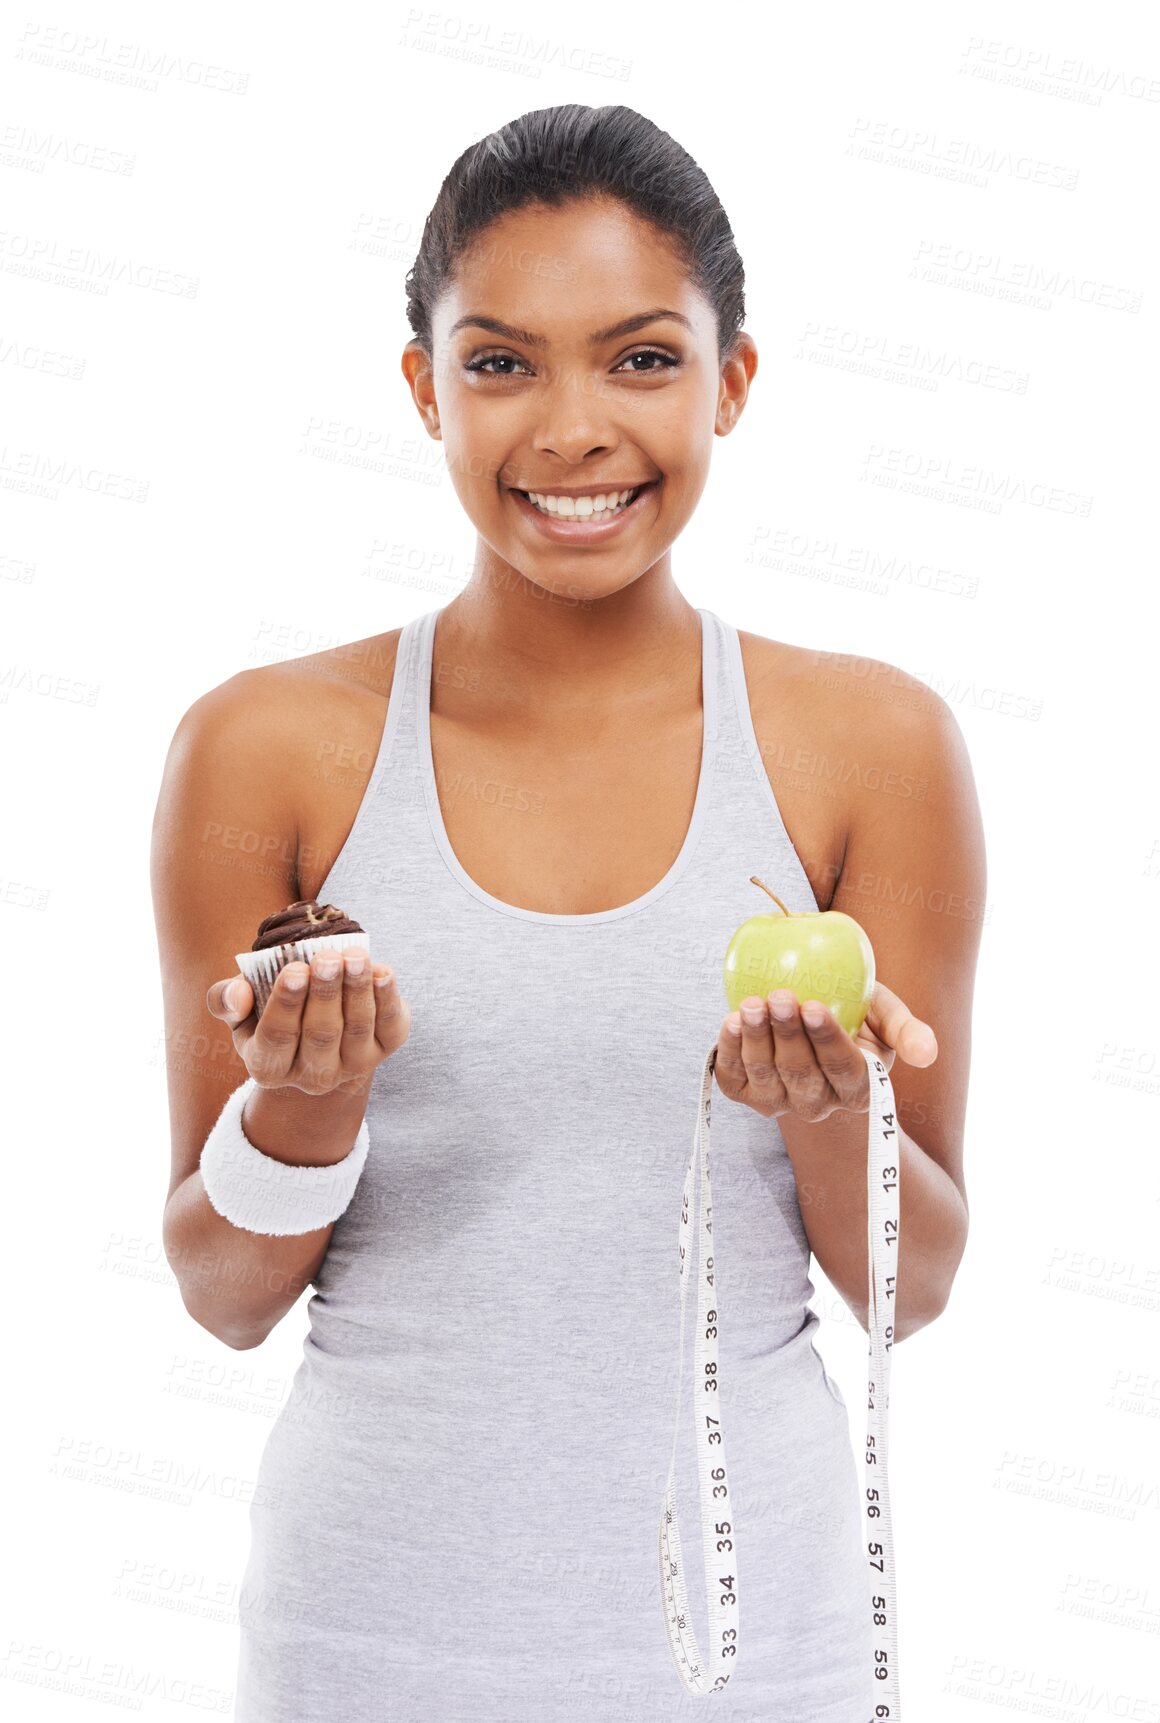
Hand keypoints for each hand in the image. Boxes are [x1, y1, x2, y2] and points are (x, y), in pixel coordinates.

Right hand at [205, 946, 410, 1097]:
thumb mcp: (241, 1011)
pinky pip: (390, 1028)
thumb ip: (226, 1001)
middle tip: (327, 957)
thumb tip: (236, 993)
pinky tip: (382, 972)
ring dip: (357, 989)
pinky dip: (388, 998)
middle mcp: (312, 1077)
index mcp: (269, 1067)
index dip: (287, 1004)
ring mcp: (351, 1067)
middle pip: (321, 1034)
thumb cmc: (272, 1015)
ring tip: (354, 955)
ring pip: (357, 1028)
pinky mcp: (384, 1050)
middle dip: (325, 993)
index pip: (277, 1038)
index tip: (296, 970)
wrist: (320, 1035)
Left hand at [712, 983, 936, 1120]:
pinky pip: (734, 1079)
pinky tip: (731, 1021)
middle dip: (788, 1035)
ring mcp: (780, 1104)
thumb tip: (928, 1054)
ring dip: (756, 1040)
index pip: (844, 1068)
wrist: (804, 1016)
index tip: (814, 1006)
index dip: (828, 1040)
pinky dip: (729, 1051)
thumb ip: (905, 1030)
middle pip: (802, 1074)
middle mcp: (819, 1104)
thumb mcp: (883, 1014)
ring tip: (751, 1005)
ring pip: (767, 1077)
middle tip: (780, 997)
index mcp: (859, 1089)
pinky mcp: (747, 1095)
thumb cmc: (853, 1012)